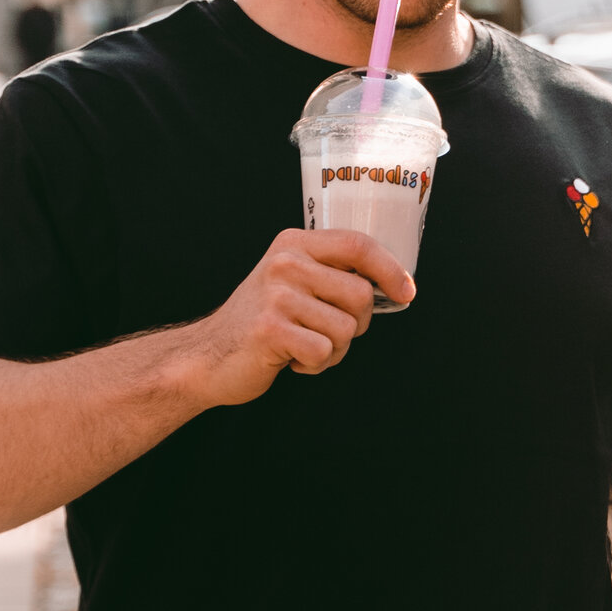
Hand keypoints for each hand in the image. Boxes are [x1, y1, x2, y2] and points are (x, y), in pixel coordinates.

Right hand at [175, 228, 413, 407]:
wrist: (206, 355)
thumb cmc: (261, 322)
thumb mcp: (292, 281)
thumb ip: (330, 273)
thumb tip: (392, 284)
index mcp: (295, 244)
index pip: (358, 245)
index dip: (390, 270)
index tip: (405, 293)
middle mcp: (285, 263)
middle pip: (360, 296)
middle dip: (355, 325)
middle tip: (325, 333)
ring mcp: (276, 295)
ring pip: (346, 329)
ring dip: (334, 350)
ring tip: (303, 346)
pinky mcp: (270, 329)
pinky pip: (324, 353)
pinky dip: (315, 366)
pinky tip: (290, 359)